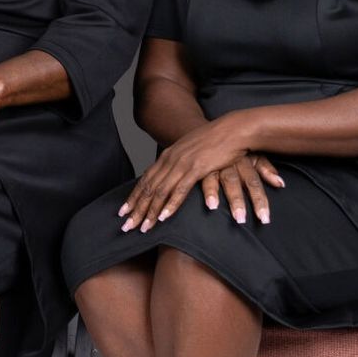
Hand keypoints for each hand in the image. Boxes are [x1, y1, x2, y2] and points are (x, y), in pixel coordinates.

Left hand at [117, 113, 283, 231]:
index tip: (123, 212)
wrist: (234, 128)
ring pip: (160, 191)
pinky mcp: (197, 168)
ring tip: (142, 228)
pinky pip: (180, 189)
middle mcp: (170, 159)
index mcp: (168, 156)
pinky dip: (170, 204)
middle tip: (126, 226)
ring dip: (150, 212)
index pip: (145, 180)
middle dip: (136, 209)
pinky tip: (163, 217)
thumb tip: (173, 174)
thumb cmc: (216, 141)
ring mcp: (182, 163)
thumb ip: (180, 162)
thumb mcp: (192, 151)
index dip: (133, 197)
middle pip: (148, 188)